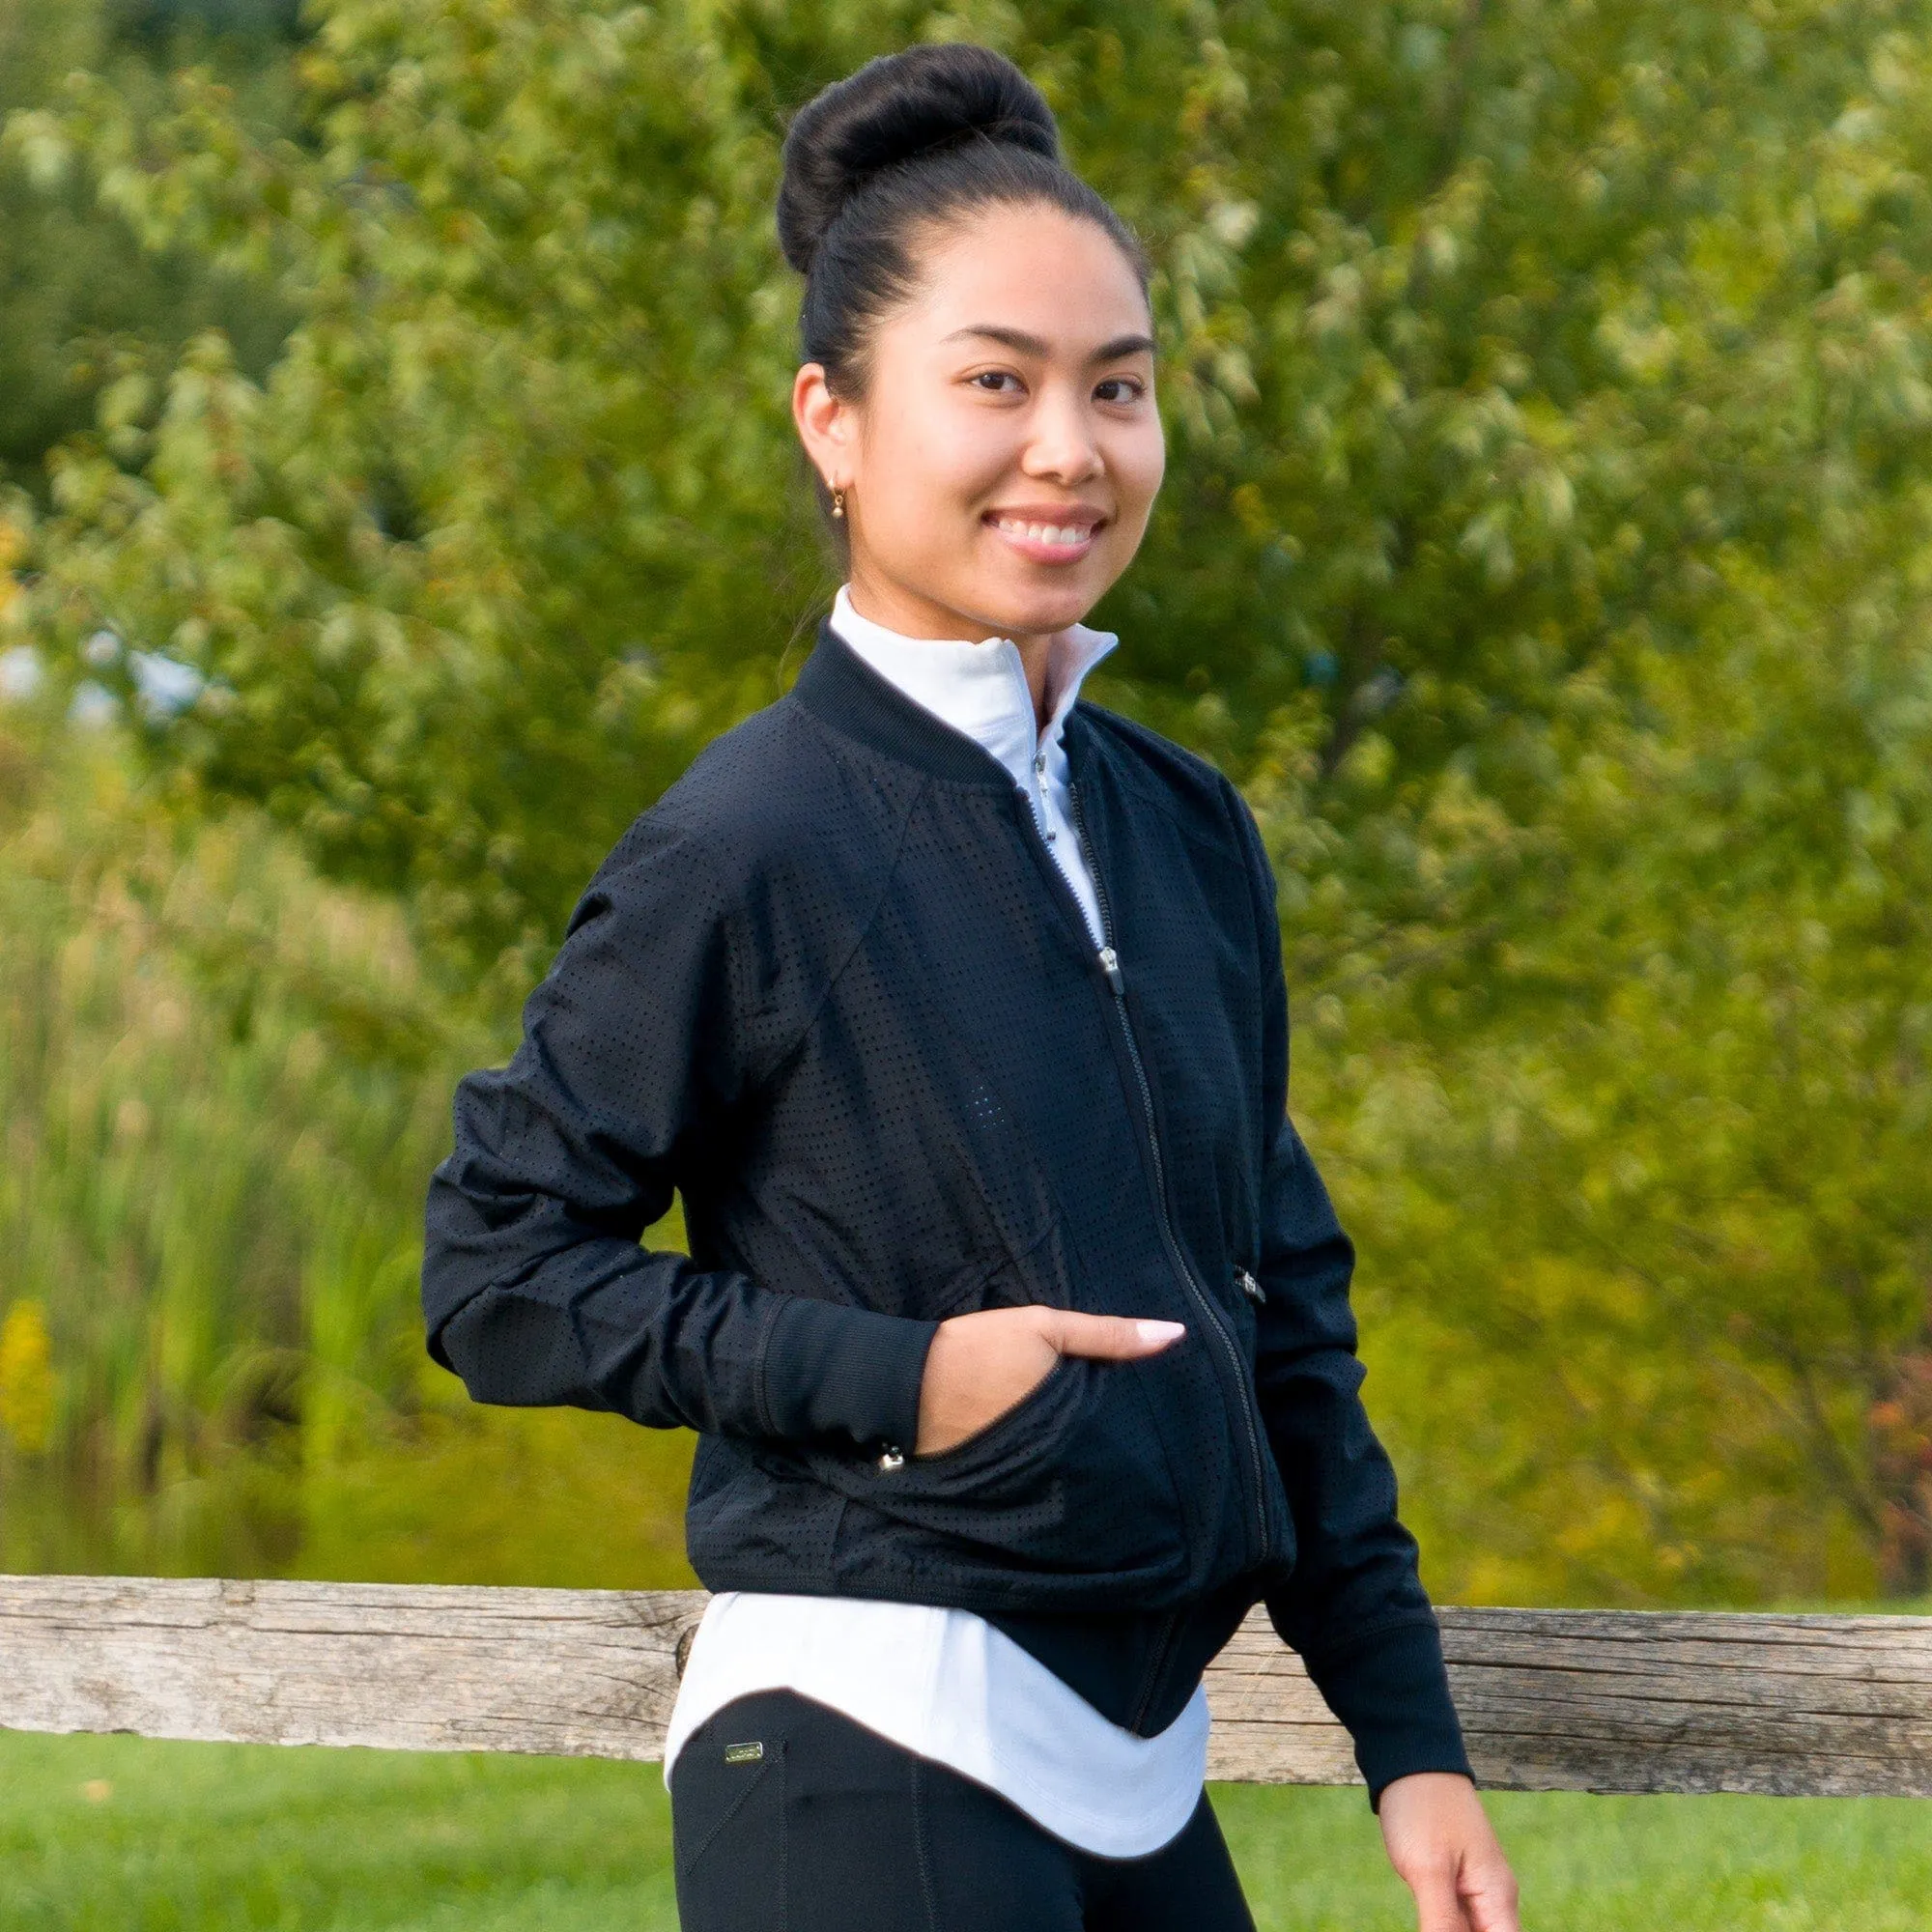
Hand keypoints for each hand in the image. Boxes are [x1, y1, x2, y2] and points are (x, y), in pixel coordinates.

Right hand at [914, 1306, 1184, 1454]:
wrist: (906, 1382)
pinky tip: (1058, 1459)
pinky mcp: (1004, 1482)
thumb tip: (1176, 1333)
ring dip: (1086, 1462)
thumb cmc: (980, 1347)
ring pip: (1074, 1472)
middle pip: (1102, 1458)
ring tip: (1108, 1453)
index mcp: (1071, 1418)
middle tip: (1142, 1442)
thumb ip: (1108, 1335)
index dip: (1142, 1427)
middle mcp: (1057, 1456)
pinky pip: (1041, 1478)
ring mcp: (1030, 1474)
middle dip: (1117, 1450)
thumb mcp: (1044, 1327)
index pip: (1123, 1433)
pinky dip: (1051, 1469)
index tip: (1164, 1423)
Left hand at [1378, 1772, 1518, 1931]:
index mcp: (1497, 1896)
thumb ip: (1442, 1922)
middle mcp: (1492, 1896)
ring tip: (1428, 1913)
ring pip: (1471, 1931)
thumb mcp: (1428, 1869)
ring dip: (1452, 1931)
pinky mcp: (1452, 1880)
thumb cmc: (1422, 1807)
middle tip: (1431, 1918)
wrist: (1410, 1758)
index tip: (1446, 1930)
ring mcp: (1473, 1888)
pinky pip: (1456, 1920)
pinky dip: (1442, 1927)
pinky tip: (1426, 1922)